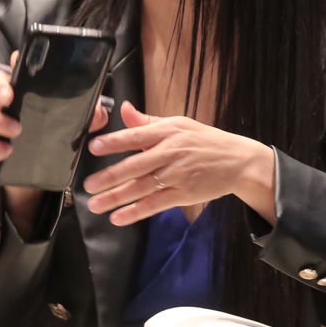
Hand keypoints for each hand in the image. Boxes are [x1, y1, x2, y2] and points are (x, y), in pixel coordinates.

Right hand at [0, 50, 110, 163]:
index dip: (17, 60)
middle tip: (9, 97)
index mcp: (30, 91)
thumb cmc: (57, 138)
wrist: (44, 171)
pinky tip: (6, 151)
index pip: (19, 67)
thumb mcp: (78, 125)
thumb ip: (90, 115)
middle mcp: (10, 102)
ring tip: (16, 130)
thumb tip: (98, 111)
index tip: (19, 61)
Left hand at [82, 102, 277, 226]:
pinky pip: (155, 204)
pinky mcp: (184, 193)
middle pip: (135, 166)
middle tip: (87, 185)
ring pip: (141, 187)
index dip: (114, 142)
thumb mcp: (179, 124)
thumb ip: (148, 121)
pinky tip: (118, 217)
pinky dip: (135, 212)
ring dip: (116, 197)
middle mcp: (171, 152)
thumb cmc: (205, 141)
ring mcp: (177, 174)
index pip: (135, 136)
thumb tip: (123, 109)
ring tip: (95, 204)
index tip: (93, 148)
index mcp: (167, 132)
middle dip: (109, 177)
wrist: (238, 161)